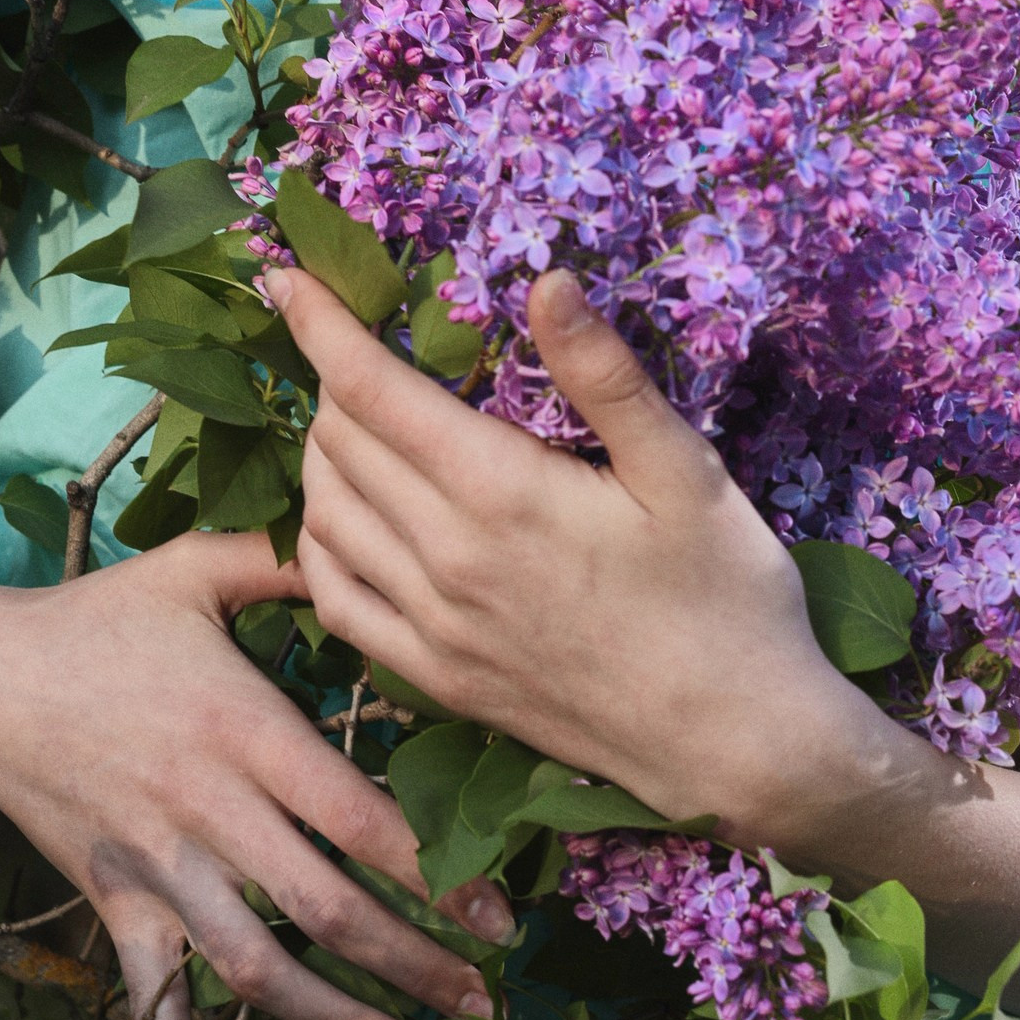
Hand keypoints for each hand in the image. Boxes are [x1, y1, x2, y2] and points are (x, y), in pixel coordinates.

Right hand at [0, 531, 510, 1019]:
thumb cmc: (99, 616)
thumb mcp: (194, 567)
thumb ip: (287, 556)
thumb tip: (368, 535)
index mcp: (243, 728)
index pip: (356, 818)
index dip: (433, 873)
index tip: (496, 911)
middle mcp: (207, 808)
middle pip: (324, 907)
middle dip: (412, 962)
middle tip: (485, 997)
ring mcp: (157, 866)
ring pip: (255, 965)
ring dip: (336, 1018)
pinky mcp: (113, 902)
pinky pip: (151, 997)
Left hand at [277, 267, 897, 847]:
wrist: (733, 746)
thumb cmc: (726, 598)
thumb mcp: (686, 471)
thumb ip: (605, 375)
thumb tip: (549, 281)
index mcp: (500, 494)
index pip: (371, 390)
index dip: (319, 324)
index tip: (285, 273)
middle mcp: (445, 560)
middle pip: (338, 442)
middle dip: (329, 375)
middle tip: (355, 339)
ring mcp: (433, 628)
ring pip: (324, 515)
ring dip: (322, 451)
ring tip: (352, 414)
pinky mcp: (437, 679)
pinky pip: (336, 600)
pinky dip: (319, 541)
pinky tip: (343, 515)